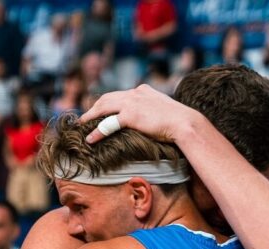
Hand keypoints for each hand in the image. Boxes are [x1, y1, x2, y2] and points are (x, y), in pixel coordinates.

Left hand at [79, 84, 197, 143]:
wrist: (185, 123)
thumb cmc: (180, 121)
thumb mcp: (165, 110)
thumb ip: (154, 110)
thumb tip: (153, 119)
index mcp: (143, 90)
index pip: (120, 94)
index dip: (108, 102)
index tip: (101, 109)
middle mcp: (135, 93)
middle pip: (107, 98)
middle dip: (95, 107)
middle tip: (86, 117)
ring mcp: (132, 103)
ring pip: (104, 107)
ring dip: (91, 116)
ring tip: (82, 125)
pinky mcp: (130, 115)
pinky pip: (108, 124)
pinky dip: (97, 131)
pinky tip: (91, 138)